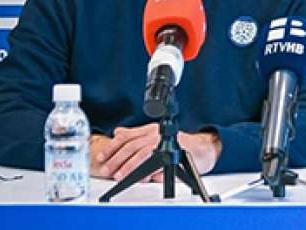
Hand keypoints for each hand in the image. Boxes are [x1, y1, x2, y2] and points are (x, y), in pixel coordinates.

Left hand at [91, 124, 221, 181]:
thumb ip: (136, 135)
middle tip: (107, 170)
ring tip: (120, 175)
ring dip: (129, 165)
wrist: (203, 149)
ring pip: (142, 152)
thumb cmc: (179, 145)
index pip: (126, 135)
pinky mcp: (175, 152)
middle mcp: (157, 133)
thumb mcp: (155, 137)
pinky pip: (157, 161)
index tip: (101, 158)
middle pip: (131, 144)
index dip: (112, 146)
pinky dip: (146, 170)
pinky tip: (139, 177)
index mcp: (150, 129)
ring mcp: (167, 141)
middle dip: (116, 159)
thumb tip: (117, 133)